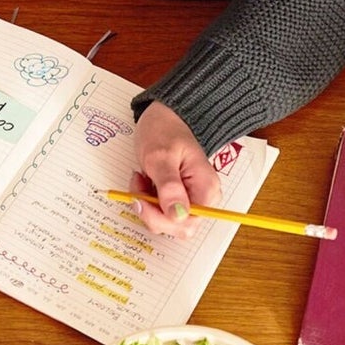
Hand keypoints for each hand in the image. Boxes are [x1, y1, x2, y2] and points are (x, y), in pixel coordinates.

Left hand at [130, 102, 221, 238]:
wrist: (167, 118)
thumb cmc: (166, 131)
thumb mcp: (161, 156)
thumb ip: (169, 187)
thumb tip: (177, 215)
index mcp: (206, 190)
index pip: (186, 224)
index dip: (159, 217)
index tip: (141, 197)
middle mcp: (203, 199)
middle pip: (175, 227)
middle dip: (150, 210)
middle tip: (138, 186)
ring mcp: (191, 200)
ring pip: (165, 222)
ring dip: (146, 204)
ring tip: (141, 179)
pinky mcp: (179, 199)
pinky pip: (161, 212)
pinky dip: (147, 200)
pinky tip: (144, 182)